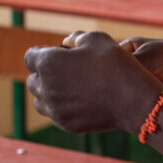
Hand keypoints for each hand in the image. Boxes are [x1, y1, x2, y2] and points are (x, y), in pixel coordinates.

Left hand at [25, 31, 160, 135]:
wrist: (133, 98)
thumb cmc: (116, 64)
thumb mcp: (97, 39)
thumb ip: (76, 38)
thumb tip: (66, 44)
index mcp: (49, 63)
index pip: (30, 57)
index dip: (41, 53)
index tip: (55, 53)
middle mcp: (45, 87)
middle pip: (32, 81)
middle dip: (43, 74)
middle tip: (64, 71)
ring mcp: (55, 109)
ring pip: (40, 101)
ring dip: (48, 93)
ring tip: (68, 88)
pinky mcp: (65, 124)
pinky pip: (55, 115)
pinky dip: (61, 108)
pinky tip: (78, 102)